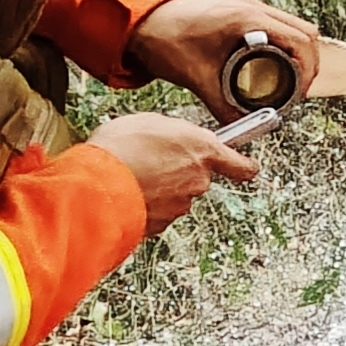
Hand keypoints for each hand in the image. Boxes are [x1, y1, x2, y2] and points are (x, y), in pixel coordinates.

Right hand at [87, 112, 257, 234]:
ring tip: (134, 175)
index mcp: (203, 149)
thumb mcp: (150, 121)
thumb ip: (173, 131)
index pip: (240, 164)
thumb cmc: (120, 147)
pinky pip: (159, 212)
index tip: (248, 166)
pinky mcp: (163, 224)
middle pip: (199, 178)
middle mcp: (198, 180)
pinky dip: (147, 205)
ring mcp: (181, 204)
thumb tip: (173, 136)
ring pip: (177, 196)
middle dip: (180, 172)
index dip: (244, 165)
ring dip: (161, 188)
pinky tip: (129, 192)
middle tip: (153, 160)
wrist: (97, 185)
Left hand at [129, 0, 323, 119]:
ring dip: (299, 53)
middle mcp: (253, 8)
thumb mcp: (197, 79)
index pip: (300, 40)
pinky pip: (279, 26)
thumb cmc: (166, 42)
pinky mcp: (243, 12)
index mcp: (247, 19)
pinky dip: (286, 45)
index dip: (308, 69)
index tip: (301, 93)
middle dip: (310, 63)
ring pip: (294, 27)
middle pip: (305, 32)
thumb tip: (244, 126)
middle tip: (301, 92)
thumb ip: (222, 106)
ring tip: (293, 82)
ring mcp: (249, 7)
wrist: (143, 22)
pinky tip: (277, 66)